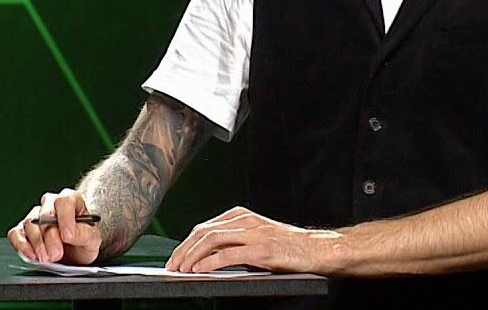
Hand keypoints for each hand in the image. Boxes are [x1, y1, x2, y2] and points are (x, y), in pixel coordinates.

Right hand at [7, 188, 101, 264]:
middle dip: (50, 237)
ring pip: (29, 223)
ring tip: (47, 258)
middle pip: (44, 214)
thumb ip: (84, 234)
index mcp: (70, 200)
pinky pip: (15, 234)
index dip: (65, 219)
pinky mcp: (22, 231)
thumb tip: (69, 234)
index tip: (67, 236)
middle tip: (56, 254)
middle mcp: (50, 204)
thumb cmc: (83, 240)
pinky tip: (32, 256)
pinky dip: (22, 246)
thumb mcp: (92, 239)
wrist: (75, 253)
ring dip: (38, 244)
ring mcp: (34, 216)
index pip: (63, 201)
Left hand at [165, 206, 342, 272]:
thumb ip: (232, 241)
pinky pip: (229, 254)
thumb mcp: (255, 237)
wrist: (316, 249)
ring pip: (212, 240)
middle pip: (204, 232)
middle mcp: (245, 221)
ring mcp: (253, 233)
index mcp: (241, 215)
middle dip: (183, 250)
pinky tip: (199, 271)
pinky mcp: (262, 249)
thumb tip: (204, 257)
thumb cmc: (286, 246)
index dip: (185, 243)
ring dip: (192, 256)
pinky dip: (210, 263)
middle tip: (172, 266)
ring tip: (181, 270)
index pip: (204, 227)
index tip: (174, 258)